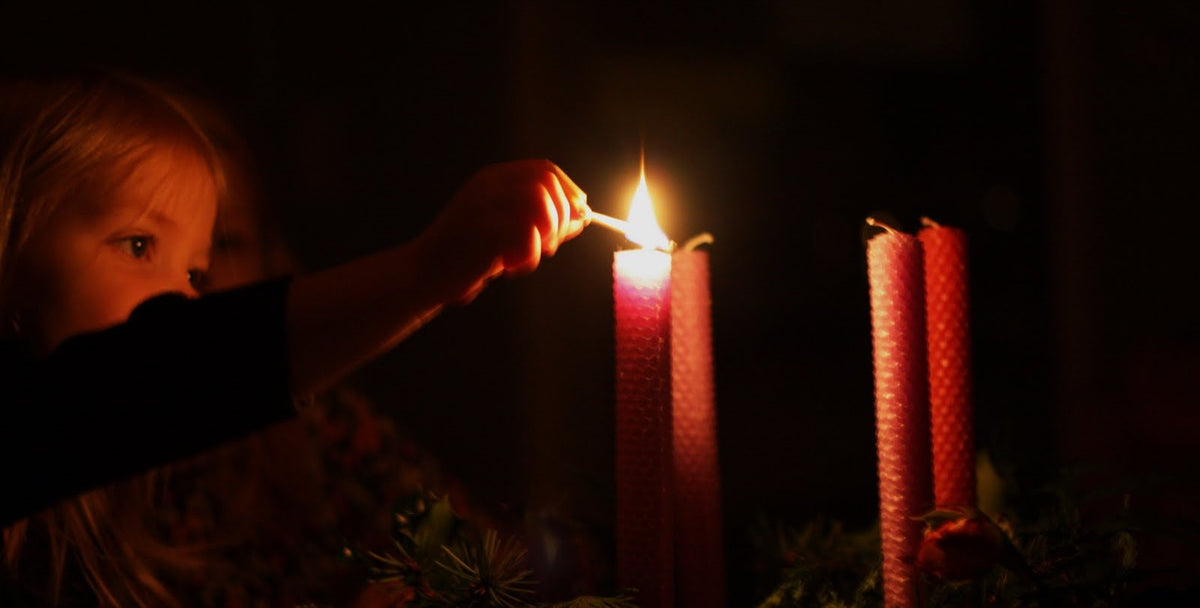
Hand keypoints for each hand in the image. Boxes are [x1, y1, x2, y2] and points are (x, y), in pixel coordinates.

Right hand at [418, 160, 588, 302]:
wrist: (423, 275)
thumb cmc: (467, 257)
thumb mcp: (509, 235)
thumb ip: (542, 224)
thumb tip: (583, 218)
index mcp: (493, 179)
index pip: (544, 169)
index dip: (569, 190)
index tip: (580, 213)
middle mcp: (488, 185)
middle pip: (548, 185)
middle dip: (561, 217)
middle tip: (549, 247)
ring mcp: (483, 204)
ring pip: (541, 205)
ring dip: (546, 238)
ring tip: (526, 258)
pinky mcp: (482, 228)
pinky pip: (528, 234)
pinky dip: (529, 257)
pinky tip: (511, 269)